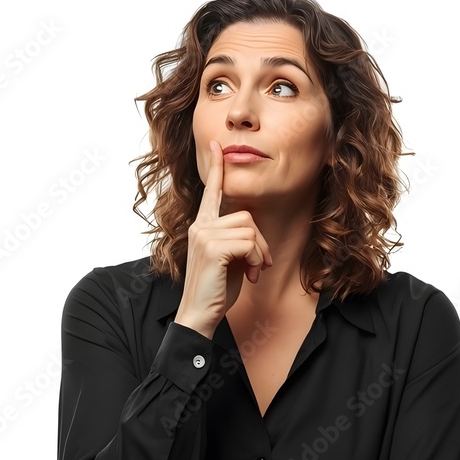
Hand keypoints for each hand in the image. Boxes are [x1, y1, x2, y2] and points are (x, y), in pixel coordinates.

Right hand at [174, 139, 272, 337]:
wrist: (199, 314)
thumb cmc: (216, 289)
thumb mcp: (229, 258)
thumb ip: (236, 238)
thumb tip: (253, 233)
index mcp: (202, 225)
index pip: (211, 192)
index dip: (215, 168)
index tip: (215, 144)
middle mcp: (200, 225)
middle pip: (247, 216)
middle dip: (260, 242)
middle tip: (258, 265)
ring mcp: (204, 234)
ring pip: (250, 229)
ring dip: (259, 254)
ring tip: (251, 272)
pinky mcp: (213, 247)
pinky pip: (249, 242)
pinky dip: (255, 259)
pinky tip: (248, 274)